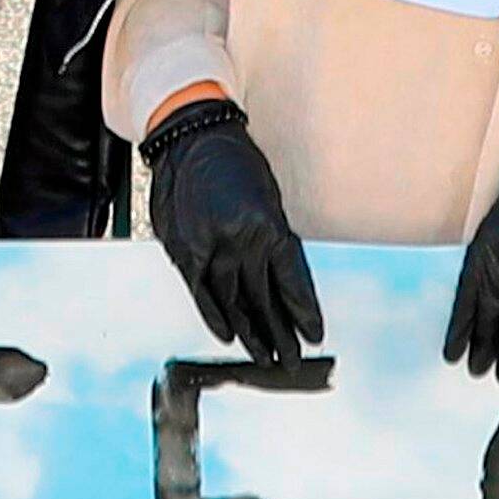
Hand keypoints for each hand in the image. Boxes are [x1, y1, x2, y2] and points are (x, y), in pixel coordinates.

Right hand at [143, 97, 321, 358]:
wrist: (190, 136)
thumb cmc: (235, 161)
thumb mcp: (267, 195)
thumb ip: (272, 237)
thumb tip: (280, 280)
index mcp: (269, 225)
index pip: (293, 280)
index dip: (303, 311)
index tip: (314, 335)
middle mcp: (241, 241)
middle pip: (266, 299)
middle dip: (281, 334)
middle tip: (293, 361)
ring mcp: (210, 248)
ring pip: (235, 303)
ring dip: (251, 334)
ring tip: (266, 359)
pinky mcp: (184, 251)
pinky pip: (202, 294)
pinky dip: (216, 317)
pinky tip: (229, 338)